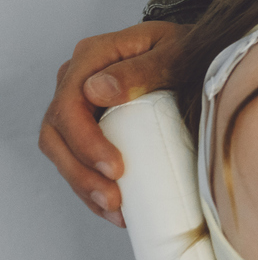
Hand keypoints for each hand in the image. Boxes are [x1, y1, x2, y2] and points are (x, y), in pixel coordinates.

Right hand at [37, 21, 186, 226]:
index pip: (69, 105)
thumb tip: (96, 90)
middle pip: (57, 134)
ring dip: (83, 185)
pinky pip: (77, 159)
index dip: (85, 141)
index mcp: (92, 57)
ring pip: (61, 152)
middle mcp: (77, 79)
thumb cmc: (188, 49)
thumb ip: (143, 68)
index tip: (115, 168)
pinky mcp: (89, 125)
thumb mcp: (176, 53)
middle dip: (81, 172)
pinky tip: (114, 208)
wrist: (197, 53)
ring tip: (114, 210)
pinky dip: (92, 186)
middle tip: (112, 198)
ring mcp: (80, 104)